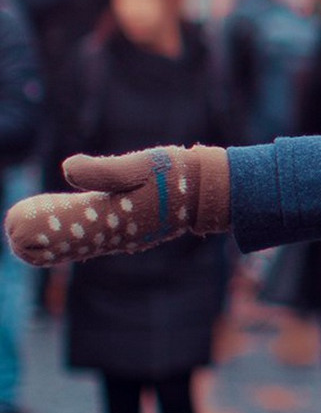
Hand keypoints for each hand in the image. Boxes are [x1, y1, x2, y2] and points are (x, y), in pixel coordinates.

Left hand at [6, 147, 229, 266]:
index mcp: (112, 226)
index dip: (34, 237)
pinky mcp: (131, 229)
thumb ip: (103, 170)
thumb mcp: (139, 166)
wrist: (209, 187)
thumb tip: (66, 168)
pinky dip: (73, 231)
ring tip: (30, 222)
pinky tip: (62, 220)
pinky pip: (94, 236)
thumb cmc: (175, 175)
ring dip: (53, 235)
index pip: (62, 241)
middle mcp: (115, 237)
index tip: (13, 224)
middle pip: (66, 246)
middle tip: (13, 225)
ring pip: (79, 242)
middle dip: (38, 240)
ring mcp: (123, 235)